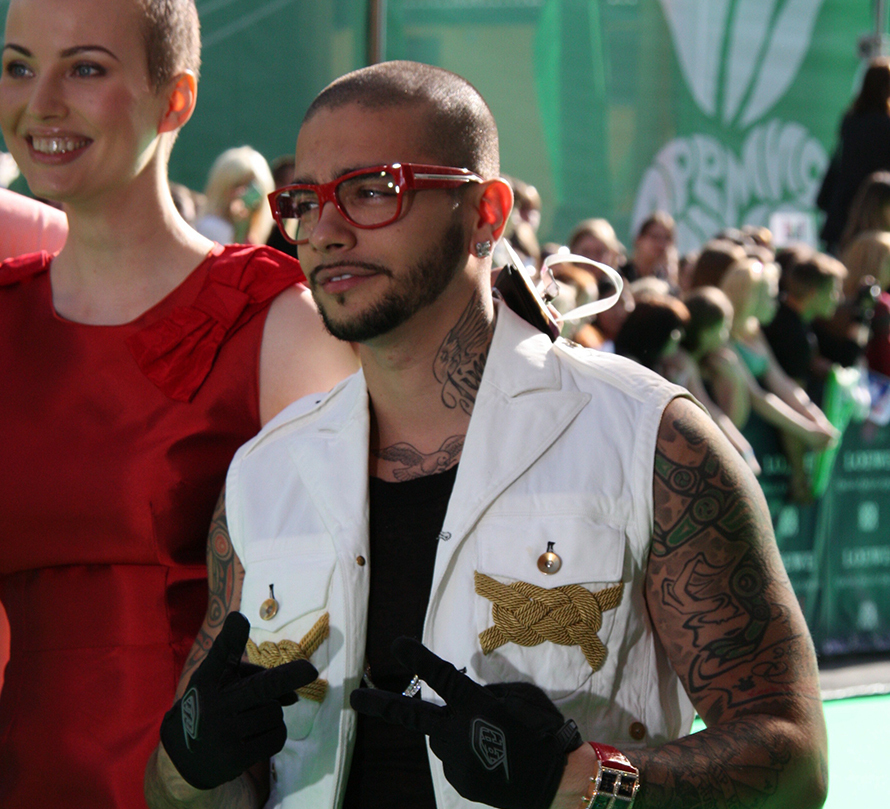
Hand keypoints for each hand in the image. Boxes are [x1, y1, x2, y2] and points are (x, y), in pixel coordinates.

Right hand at [160, 612, 317, 789]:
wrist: (183, 757)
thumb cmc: (210, 706)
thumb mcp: (219, 680)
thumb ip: (255, 675)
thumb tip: (295, 693)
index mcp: (209, 680)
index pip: (221, 654)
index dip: (231, 636)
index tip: (238, 618)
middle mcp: (215, 705)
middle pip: (263, 687)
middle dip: (288, 678)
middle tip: (310, 670)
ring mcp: (224, 734)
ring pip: (274, 713)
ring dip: (273, 714)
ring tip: (252, 719)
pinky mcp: (235, 758)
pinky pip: (276, 738)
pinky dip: (275, 734)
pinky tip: (258, 735)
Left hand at [350, 637, 581, 808]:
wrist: (557, 783)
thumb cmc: (543, 731)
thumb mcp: (520, 697)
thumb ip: (487, 691)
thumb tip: (464, 692)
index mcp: (476, 706)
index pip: (442, 677)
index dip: (419, 659)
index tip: (397, 645)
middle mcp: (458, 734)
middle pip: (414, 716)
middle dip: (380, 705)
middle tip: (354, 697)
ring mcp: (455, 762)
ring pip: (442, 738)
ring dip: (454, 732)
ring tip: (491, 739)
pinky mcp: (459, 782)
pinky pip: (455, 758)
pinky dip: (466, 752)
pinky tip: (491, 756)